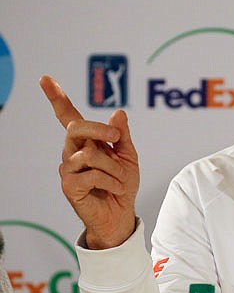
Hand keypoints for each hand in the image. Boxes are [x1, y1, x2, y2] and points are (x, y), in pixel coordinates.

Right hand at [39, 76, 139, 248]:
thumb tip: (118, 112)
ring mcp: (68, 169)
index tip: (46, 79)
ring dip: (115, 167)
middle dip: (99, 129)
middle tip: (115, 136)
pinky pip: (93, 175)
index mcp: (86, 141)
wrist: (122, 214)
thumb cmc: (122, 184)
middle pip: (75, 127)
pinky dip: (112, 181)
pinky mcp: (69, 186)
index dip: (57, 98)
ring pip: (91, 154)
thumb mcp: (128, 156)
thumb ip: (122, 135)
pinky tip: (115, 189)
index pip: (68, 116)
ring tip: (121, 179)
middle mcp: (72, 152)